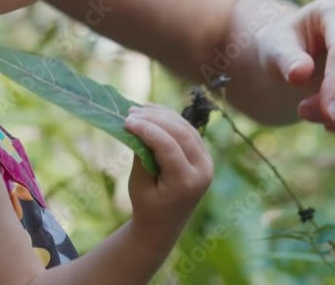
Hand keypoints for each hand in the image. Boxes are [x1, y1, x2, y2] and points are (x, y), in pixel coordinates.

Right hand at [123, 104, 212, 246]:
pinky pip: (188, 131)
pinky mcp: (203, 155)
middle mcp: (203, 171)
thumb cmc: (146, 206)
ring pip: (186, 128)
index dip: (148, 130)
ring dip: (162, 115)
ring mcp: (207, 162)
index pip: (169, 147)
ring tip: (138, 109)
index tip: (127, 121)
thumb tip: (136, 125)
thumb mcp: (138, 185)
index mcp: (187, 183)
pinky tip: (152, 111)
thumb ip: (141, 156)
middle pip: (181, 133)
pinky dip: (170, 119)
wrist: (164, 224)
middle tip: (130, 112)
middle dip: (155, 119)